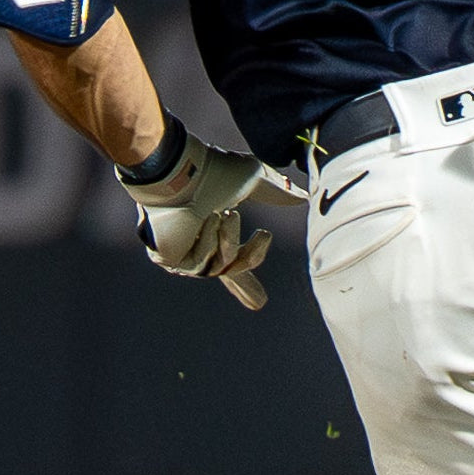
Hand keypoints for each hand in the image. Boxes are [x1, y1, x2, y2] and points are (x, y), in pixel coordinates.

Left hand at [117, 128, 306, 308]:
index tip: (259, 303)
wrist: (185, 172)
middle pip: (233, 270)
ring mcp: (183, 253)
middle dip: (253, 255)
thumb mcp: (254, 181)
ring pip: (222, 265)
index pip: (233, 262)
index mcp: (217, 226)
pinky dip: (209, 240)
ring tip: (226, 214)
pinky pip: (201, 263)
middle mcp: (198, 243)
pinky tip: (204, 219)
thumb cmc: (214, 171)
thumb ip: (277, 192)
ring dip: (229, 240)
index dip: (246, 285)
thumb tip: (303, 197)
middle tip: (265, 235)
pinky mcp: (169, 259)